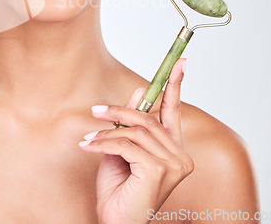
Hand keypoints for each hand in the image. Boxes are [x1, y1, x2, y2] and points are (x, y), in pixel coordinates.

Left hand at [79, 58, 193, 223]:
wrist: (115, 222)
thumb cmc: (119, 189)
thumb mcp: (122, 148)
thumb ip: (130, 123)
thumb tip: (140, 90)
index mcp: (173, 149)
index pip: (174, 111)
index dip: (175, 85)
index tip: (180, 63)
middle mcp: (179, 156)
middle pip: (149, 118)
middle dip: (120, 111)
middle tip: (97, 110)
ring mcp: (172, 164)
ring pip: (136, 130)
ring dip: (107, 130)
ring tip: (89, 136)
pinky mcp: (158, 170)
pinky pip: (125, 144)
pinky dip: (103, 142)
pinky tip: (90, 147)